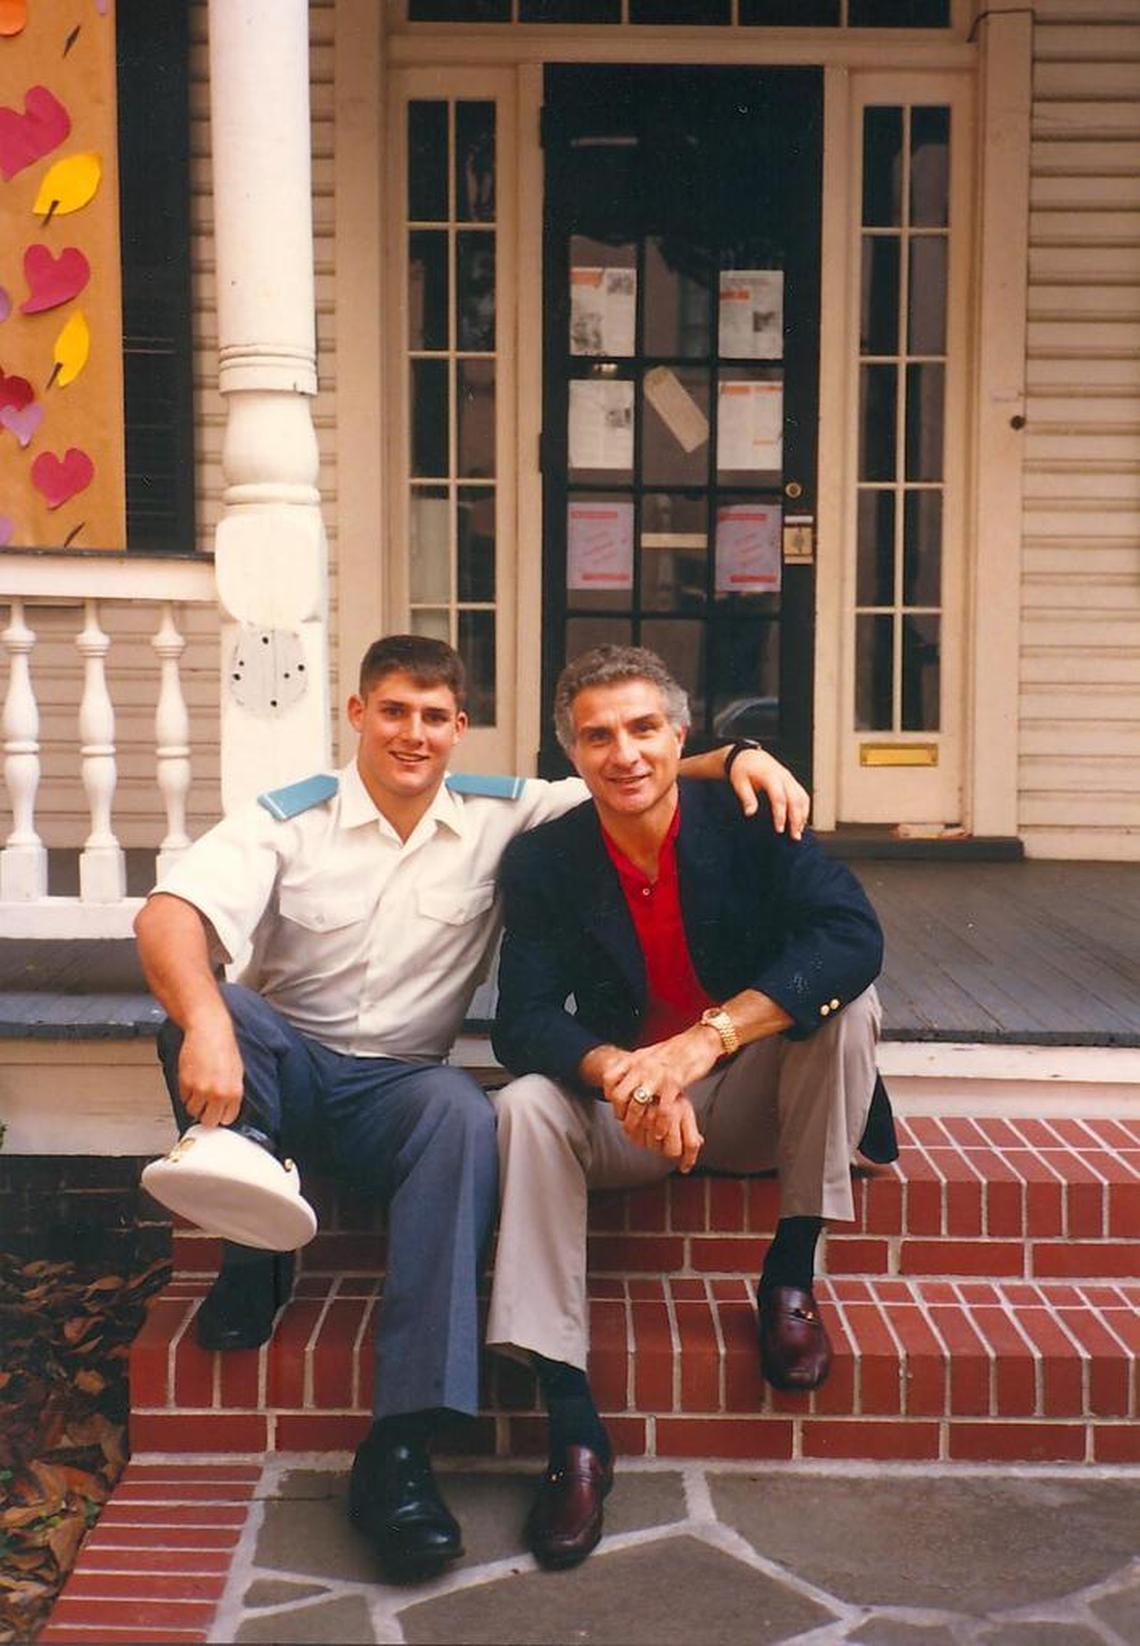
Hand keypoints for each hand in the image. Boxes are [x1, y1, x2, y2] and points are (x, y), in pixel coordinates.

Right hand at [178, 1012, 244, 1127]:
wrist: (209, 1031)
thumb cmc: (224, 1047)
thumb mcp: (237, 1073)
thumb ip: (232, 1093)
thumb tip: (226, 1107)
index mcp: (234, 1092)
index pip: (227, 1119)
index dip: (221, 1115)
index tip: (218, 1113)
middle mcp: (218, 1094)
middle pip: (209, 1121)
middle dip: (207, 1115)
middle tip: (206, 1107)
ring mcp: (201, 1090)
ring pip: (193, 1111)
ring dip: (195, 1104)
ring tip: (199, 1091)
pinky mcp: (185, 1084)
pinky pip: (183, 1099)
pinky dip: (186, 1094)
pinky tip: (193, 1082)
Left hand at [597, 1025, 719, 1166]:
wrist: (700, 1040)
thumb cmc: (678, 1048)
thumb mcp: (650, 1053)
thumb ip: (638, 1064)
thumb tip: (627, 1075)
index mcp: (635, 1058)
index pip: (609, 1078)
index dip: (609, 1095)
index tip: (618, 1105)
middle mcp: (642, 1066)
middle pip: (619, 1095)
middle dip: (621, 1114)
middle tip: (628, 1123)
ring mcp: (657, 1075)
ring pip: (637, 1104)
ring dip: (638, 1122)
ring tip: (643, 1132)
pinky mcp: (674, 1083)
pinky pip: (661, 1109)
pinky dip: (659, 1124)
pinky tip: (661, 1132)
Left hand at [727, 748, 809, 838]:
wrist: (749, 756)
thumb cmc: (742, 770)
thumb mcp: (739, 782)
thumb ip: (746, 797)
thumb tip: (750, 813)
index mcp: (770, 775)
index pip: (779, 797)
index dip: (780, 814)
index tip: (779, 830)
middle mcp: (784, 776)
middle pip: (795, 799)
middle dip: (796, 819)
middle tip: (794, 837)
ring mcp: (790, 779)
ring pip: (803, 797)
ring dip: (803, 816)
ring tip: (799, 833)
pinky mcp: (792, 782)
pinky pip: (803, 796)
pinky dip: (804, 809)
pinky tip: (801, 822)